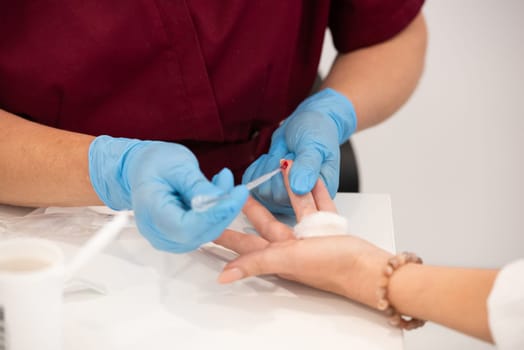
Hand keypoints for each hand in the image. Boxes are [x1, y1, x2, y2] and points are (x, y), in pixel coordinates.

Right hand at [89, 136, 248, 252]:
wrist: (141, 170)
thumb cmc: (153, 165)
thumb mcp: (176, 165)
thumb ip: (196, 185)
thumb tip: (218, 200)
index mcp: (150, 213)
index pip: (186, 227)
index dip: (214, 215)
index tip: (234, 197)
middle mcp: (159, 233)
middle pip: (200, 232)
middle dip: (224, 210)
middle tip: (237, 188)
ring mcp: (170, 238)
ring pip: (208, 231)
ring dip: (224, 208)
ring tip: (224, 180)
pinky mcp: (182, 236)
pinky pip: (207, 228)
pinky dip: (218, 211)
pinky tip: (219, 190)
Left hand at [216, 160, 391, 307]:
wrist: (370, 268)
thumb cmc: (332, 267)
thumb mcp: (288, 260)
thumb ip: (255, 263)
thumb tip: (223, 277)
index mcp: (276, 255)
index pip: (242, 243)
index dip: (224, 233)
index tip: (209, 223)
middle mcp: (290, 247)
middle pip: (264, 222)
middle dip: (251, 205)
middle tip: (236, 191)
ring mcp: (310, 237)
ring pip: (293, 207)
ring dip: (286, 189)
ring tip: (278, 169)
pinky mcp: (329, 229)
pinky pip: (318, 203)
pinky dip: (314, 190)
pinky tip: (310, 177)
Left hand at [243, 88, 356, 213]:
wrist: (305, 122)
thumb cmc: (316, 132)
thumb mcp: (314, 145)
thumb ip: (307, 167)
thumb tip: (300, 188)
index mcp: (319, 193)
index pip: (294, 198)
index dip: (287, 176)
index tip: (293, 157)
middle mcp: (302, 198)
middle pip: (274, 196)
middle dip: (276, 170)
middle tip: (287, 155)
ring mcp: (285, 196)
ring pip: (261, 191)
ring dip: (267, 168)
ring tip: (280, 156)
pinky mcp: (270, 189)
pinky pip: (252, 185)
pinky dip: (257, 168)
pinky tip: (270, 159)